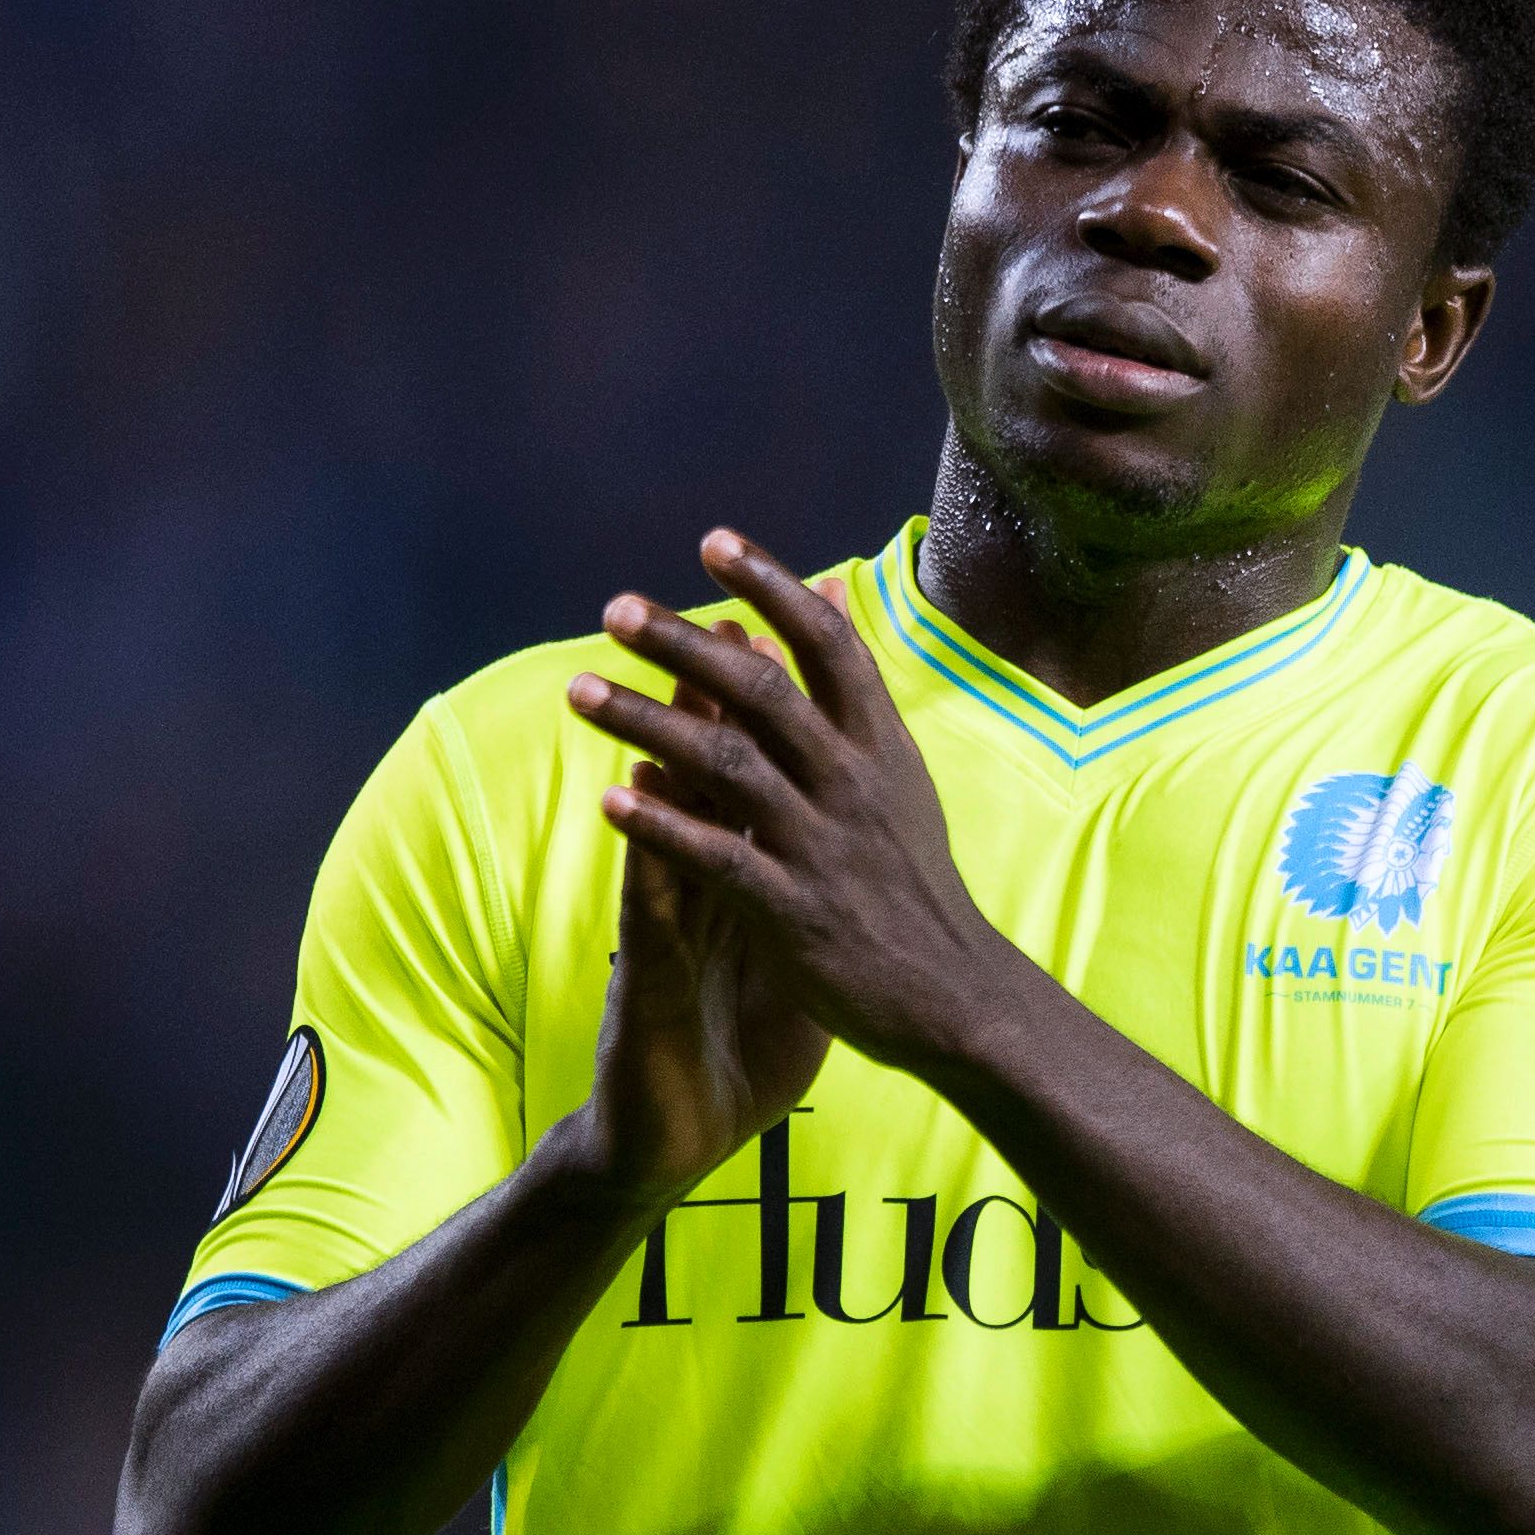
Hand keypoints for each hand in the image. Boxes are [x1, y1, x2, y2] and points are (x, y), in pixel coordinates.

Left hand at [565, 531, 1026, 1116]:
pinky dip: (663, 826)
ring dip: (646, 722)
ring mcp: (821, 844)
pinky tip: (611, 799)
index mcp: (880, 744)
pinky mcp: (792, 910)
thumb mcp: (900, 772)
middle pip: (761, 691)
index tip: (712, 542)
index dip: (772, 586)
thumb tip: (828, 587)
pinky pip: (718, 857)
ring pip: (725, 764)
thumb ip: (852, 687)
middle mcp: (851, 782)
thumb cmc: (913, 879)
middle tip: (614, 610)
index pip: (828, 643)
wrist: (957, 993)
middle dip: (683, 645)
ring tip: (578, 692)